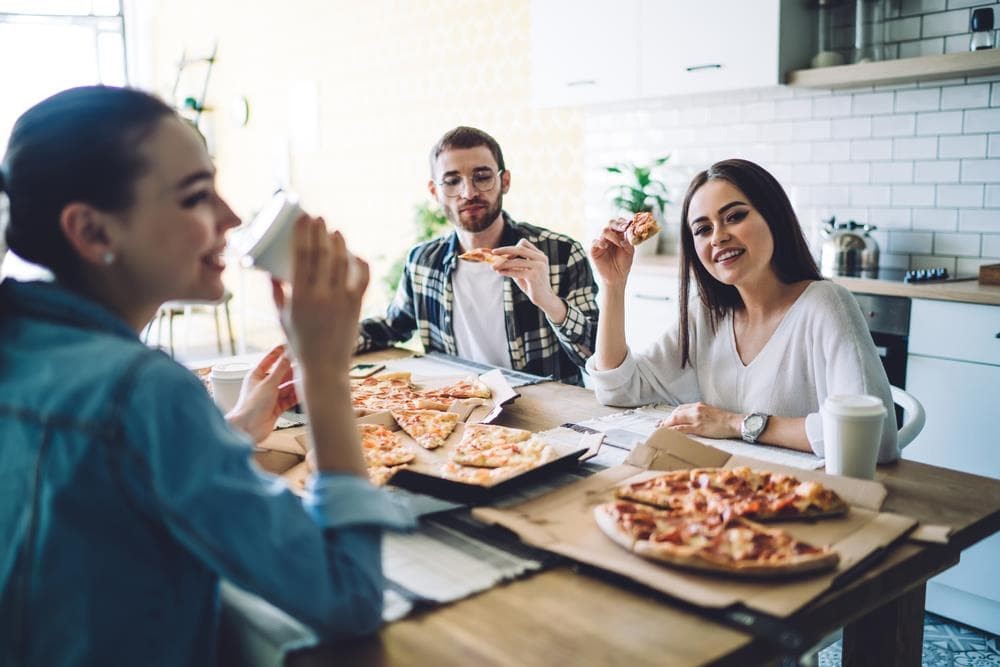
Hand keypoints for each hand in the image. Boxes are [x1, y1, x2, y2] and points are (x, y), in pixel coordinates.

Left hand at [226, 345, 297, 442]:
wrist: (247, 429)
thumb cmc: (250, 407)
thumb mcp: (268, 384)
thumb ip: (281, 369)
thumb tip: (289, 355)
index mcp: (256, 376)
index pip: (270, 359)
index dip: (280, 352)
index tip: (290, 344)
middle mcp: (263, 385)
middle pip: (281, 374)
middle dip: (292, 370)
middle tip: (305, 365)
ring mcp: (270, 397)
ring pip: (287, 387)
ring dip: (296, 385)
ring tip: (307, 380)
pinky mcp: (276, 408)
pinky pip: (289, 399)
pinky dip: (296, 397)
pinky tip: (303, 394)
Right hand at [271, 215, 369, 374]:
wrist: (324, 367)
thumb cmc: (299, 344)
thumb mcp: (282, 318)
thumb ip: (276, 294)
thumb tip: (269, 272)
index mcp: (299, 296)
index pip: (301, 257)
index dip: (303, 234)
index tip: (303, 219)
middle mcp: (321, 295)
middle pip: (322, 254)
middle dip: (320, 232)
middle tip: (319, 218)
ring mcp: (341, 300)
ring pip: (342, 262)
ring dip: (339, 243)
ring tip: (335, 231)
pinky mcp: (356, 306)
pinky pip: (362, 278)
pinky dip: (360, 264)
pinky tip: (355, 255)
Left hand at [493, 239, 566, 322]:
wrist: (544, 298)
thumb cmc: (532, 285)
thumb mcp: (524, 271)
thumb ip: (515, 264)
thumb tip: (498, 258)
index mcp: (539, 255)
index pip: (524, 243)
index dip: (511, 247)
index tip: (501, 253)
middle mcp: (540, 258)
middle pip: (519, 248)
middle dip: (504, 250)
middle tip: (493, 252)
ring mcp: (538, 266)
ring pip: (516, 261)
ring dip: (503, 264)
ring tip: (493, 267)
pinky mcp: (534, 276)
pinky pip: (517, 272)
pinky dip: (506, 272)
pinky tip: (499, 272)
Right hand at [590, 218, 633, 287]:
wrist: (617, 277)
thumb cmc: (624, 264)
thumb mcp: (630, 251)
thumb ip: (629, 241)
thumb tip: (627, 231)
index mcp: (618, 234)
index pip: (619, 223)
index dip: (623, 222)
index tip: (629, 225)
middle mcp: (609, 236)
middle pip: (610, 223)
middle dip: (617, 224)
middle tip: (623, 228)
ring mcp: (601, 242)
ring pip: (604, 231)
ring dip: (613, 236)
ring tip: (619, 244)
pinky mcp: (594, 250)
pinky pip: (595, 241)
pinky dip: (600, 242)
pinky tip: (605, 246)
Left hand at [657, 402, 741, 438]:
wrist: (734, 423)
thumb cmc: (724, 420)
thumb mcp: (710, 412)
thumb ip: (700, 413)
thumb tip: (691, 419)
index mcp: (698, 405)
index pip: (680, 408)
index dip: (671, 414)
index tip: (665, 420)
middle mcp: (696, 410)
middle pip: (676, 413)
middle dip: (666, 420)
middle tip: (659, 426)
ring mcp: (697, 418)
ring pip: (677, 420)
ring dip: (667, 425)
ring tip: (660, 430)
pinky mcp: (699, 427)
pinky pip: (683, 428)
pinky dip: (674, 430)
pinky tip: (668, 433)